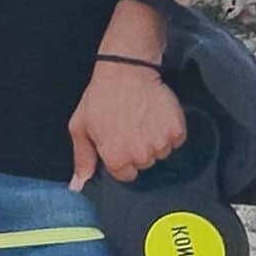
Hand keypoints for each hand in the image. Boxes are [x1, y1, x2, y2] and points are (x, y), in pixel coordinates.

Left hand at [67, 62, 186, 191]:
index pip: (125, 175)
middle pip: (144, 164)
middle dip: (137, 148)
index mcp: (116, 158)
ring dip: (154, 139)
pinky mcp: (176, 131)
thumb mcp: (81, 126)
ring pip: (161, 152)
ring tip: (142, 117)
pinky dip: (169, 129)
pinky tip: (156, 114)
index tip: (120, 141)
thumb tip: (78, 185)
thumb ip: (82, 159)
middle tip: (129, 125)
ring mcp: (160, 144)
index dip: (122, 158)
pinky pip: (176, 140)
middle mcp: (140, 156)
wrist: (126, 70)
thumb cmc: (102, 96)